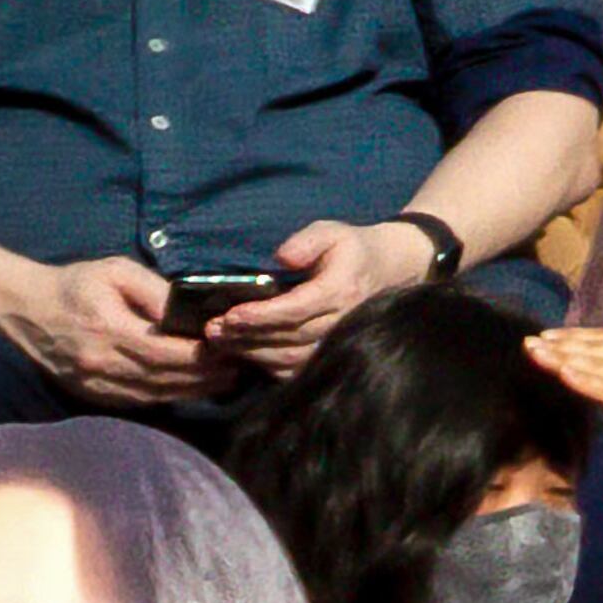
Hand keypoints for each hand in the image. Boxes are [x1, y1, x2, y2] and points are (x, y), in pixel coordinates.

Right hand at [0, 256, 222, 407]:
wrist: (24, 308)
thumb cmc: (74, 284)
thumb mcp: (116, 272)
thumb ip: (156, 293)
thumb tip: (191, 315)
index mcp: (109, 331)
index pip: (167, 353)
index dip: (202, 358)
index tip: (230, 352)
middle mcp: (103, 365)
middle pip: (167, 380)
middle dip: (206, 377)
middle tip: (238, 370)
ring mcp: (96, 386)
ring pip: (156, 396)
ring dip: (193, 391)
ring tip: (223, 381)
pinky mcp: (93, 397)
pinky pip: (140, 402)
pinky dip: (169, 396)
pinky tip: (190, 387)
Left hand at [209, 218, 429, 377]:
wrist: (390, 272)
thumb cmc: (352, 250)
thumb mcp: (331, 232)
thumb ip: (307, 241)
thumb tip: (281, 258)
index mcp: (340, 291)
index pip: (295, 310)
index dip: (261, 316)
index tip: (230, 315)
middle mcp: (341, 322)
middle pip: (287, 339)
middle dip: (247, 337)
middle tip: (212, 330)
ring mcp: (337, 343)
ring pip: (291, 360)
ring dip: (253, 354)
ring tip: (221, 342)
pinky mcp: (331, 355)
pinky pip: (297, 370)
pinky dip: (268, 366)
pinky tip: (245, 353)